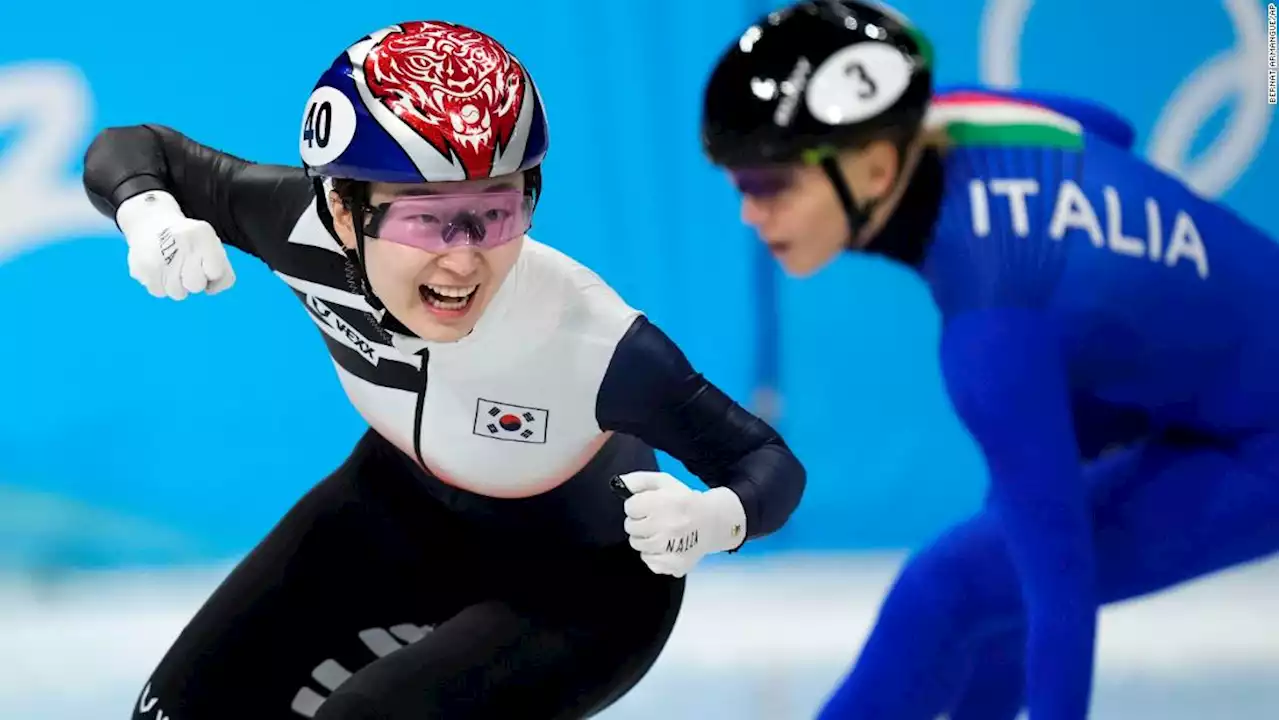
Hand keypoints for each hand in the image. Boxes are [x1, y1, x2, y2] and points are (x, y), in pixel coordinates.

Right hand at [116, 190, 235, 299]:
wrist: (149, 223)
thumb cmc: (189, 241)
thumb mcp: (211, 245)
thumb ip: (223, 270)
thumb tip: (210, 290)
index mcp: (202, 234)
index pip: (216, 272)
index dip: (212, 273)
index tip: (205, 263)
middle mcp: (181, 242)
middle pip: (196, 286)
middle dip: (194, 281)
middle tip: (186, 265)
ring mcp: (160, 255)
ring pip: (178, 293)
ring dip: (177, 285)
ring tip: (171, 266)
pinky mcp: (142, 267)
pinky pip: (159, 292)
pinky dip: (161, 285)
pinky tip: (158, 268)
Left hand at [619, 471, 746, 577]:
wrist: (713, 522)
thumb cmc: (685, 501)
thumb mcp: (665, 482)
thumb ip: (640, 480)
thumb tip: (620, 483)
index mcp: (663, 503)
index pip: (630, 507)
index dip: (638, 505)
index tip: (649, 506)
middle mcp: (666, 526)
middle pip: (631, 527)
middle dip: (640, 522)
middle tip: (655, 519)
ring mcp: (670, 548)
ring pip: (637, 544)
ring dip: (645, 538)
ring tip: (661, 532)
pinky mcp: (674, 564)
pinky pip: (649, 561)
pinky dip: (653, 554)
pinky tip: (666, 545)